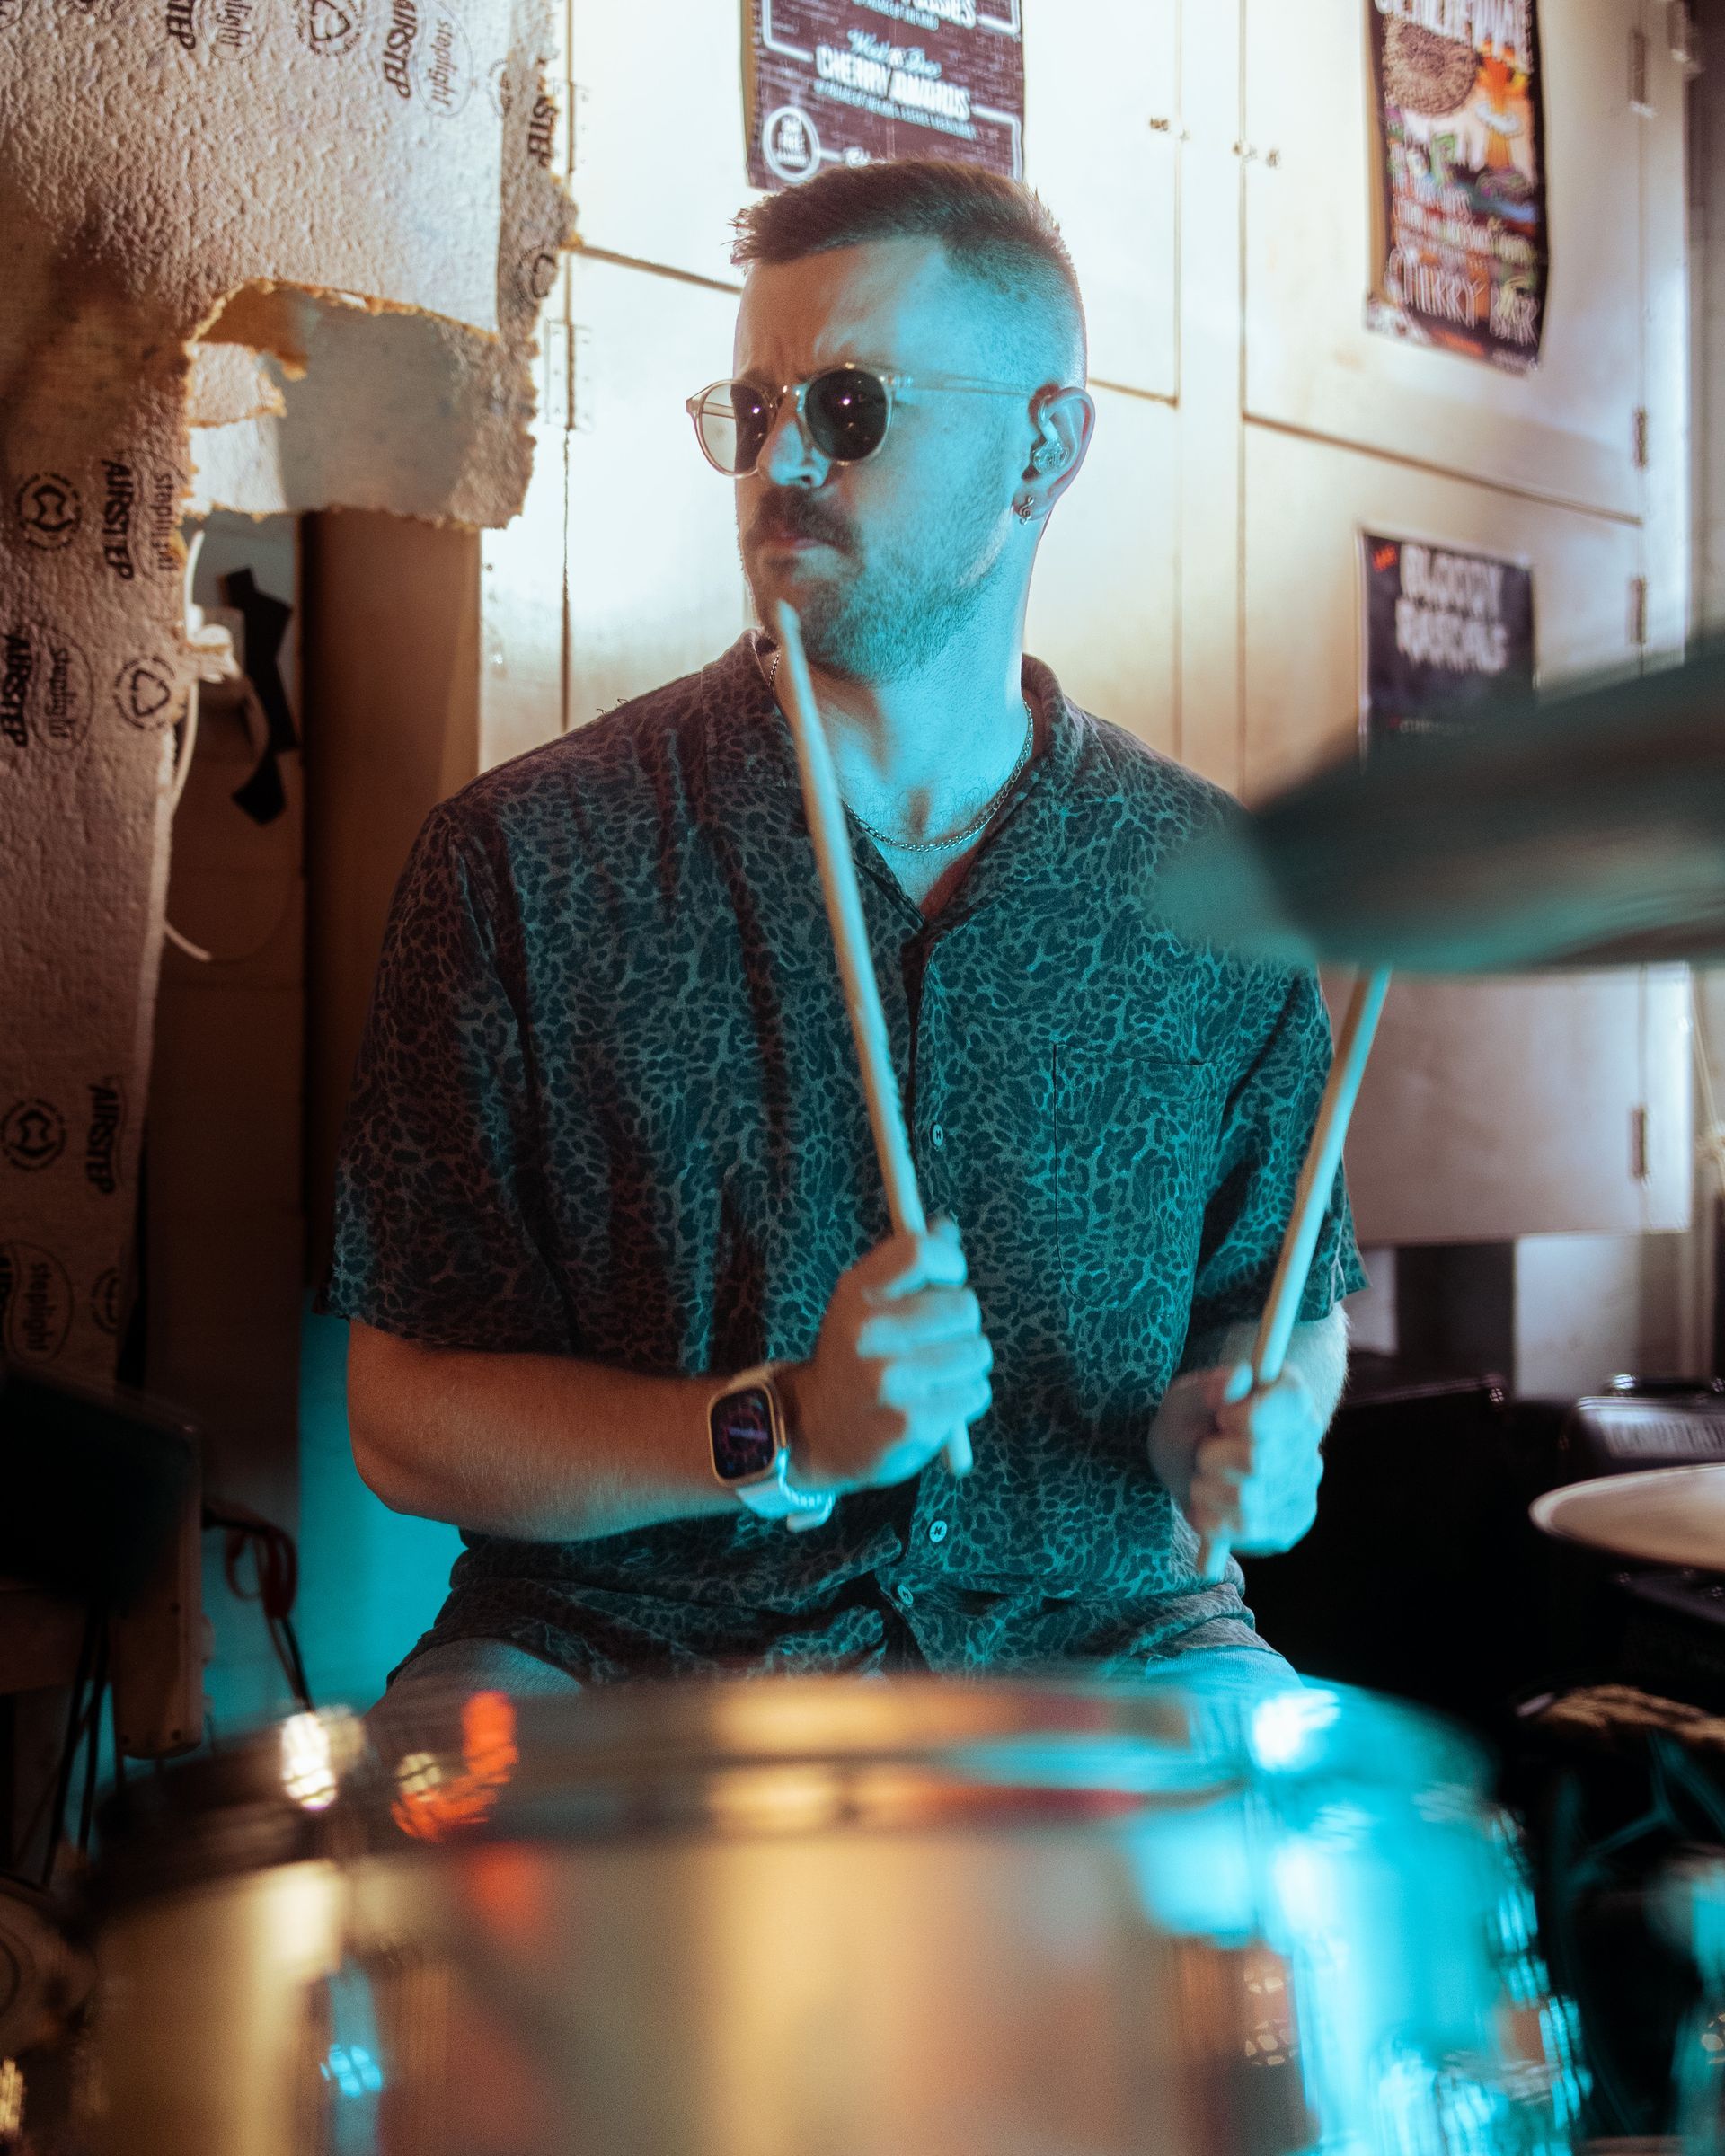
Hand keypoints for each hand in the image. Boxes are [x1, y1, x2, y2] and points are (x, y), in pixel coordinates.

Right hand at [783, 1218, 991, 1495]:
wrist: (815, 1431)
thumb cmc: (852, 1358)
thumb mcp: (863, 1303)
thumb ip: (906, 1265)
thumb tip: (946, 1227)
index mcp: (856, 1294)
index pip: (921, 1252)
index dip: (949, 1263)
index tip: (948, 1280)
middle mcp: (869, 1333)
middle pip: (964, 1305)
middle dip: (961, 1326)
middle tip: (934, 1343)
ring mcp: (890, 1379)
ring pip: (976, 1352)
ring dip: (965, 1365)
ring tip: (931, 1377)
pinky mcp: (912, 1421)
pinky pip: (975, 1392)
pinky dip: (964, 1398)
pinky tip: (933, 1404)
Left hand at [1147, 1361, 1323, 1555]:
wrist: (1189, 1467)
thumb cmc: (1189, 1425)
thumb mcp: (1181, 1402)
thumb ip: (1203, 1391)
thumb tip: (1236, 1380)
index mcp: (1288, 1393)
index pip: (1289, 1403)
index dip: (1245, 1416)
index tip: (1223, 1418)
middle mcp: (1308, 1435)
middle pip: (1256, 1459)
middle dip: (1212, 1458)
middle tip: (1205, 1451)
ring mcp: (1306, 1480)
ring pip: (1245, 1499)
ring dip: (1206, 1490)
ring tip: (1205, 1478)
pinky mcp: (1294, 1520)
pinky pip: (1245, 1529)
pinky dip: (1212, 1518)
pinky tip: (1210, 1504)